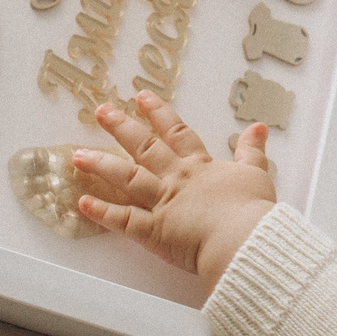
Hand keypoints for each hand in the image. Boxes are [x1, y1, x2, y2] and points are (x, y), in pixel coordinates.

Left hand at [73, 92, 277, 291]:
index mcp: (201, 167)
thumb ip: (253, 151)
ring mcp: (162, 204)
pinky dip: (102, 213)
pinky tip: (82, 203)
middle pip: (144, 148)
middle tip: (101, 111)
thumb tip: (258, 127)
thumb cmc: (252, 210)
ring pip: (126, 179)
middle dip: (121, 127)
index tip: (140, 97)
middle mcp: (177, 180)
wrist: (243, 238)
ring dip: (101, 165)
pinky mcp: (153, 231)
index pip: (177, 133)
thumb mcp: (257, 174)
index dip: (158, 113)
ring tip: (78, 155)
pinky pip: (123, 221)